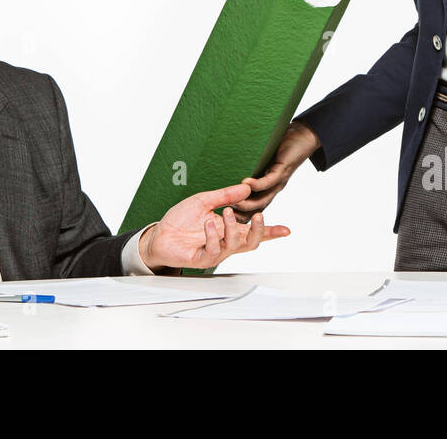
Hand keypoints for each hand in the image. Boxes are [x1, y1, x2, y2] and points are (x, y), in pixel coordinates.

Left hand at [139, 183, 289, 271]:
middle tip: (257, 216)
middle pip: (251, 243)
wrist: (159, 234)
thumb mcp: (203, 201)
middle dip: (259, 231)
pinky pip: (214, 250)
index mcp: (228, 229)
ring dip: (232, 228)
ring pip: (234, 246)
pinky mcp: (202, 259)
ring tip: (226, 212)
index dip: (270, 232)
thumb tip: (246, 188)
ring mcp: (214, 252)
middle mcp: (224, 242)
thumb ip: (224, 196)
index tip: (286, 230)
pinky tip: (208, 225)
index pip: (252, 231)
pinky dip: (213, 236)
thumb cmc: (181, 220)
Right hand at [232, 121, 320, 220]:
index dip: (239, 217)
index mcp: (267, 190)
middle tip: (224, 217)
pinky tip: (246, 183)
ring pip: (262, 199)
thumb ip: (248, 168)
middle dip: (240, 215)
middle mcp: (273, 190)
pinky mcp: (282, 171)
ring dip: (247, 202)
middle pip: (256, 210)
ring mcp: (278, 182)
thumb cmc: (281, 148)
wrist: (304, 137)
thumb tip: (227, 169)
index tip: (221, 221)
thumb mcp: (260, 162)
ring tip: (232, 203)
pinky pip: (269, 181)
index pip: (252, 209)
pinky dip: (257, 184)